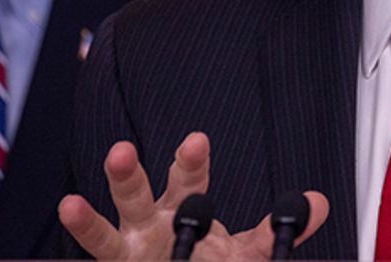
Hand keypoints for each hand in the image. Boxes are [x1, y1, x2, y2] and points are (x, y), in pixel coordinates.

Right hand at [59, 132, 328, 259]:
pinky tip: (69, 210)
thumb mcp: (245, 250)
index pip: (190, 178)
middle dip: (130, 174)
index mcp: (186, 205)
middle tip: (121, 150)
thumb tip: (321, 204)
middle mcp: (152, 217)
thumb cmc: (208, 259)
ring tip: (72, 203)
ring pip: (109, 223)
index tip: (195, 140)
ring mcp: (130, 242)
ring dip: (92, 214)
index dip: (192, 161)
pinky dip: (83, 230)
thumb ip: (276, 230)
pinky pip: (97, 250)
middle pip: (140, 192)